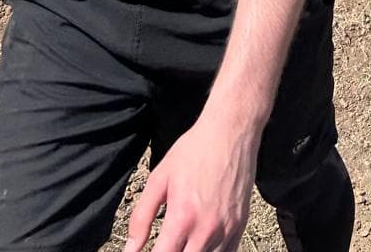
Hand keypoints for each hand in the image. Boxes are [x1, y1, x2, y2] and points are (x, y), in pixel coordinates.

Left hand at [124, 113, 259, 251]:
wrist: (231, 131)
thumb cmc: (195, 150)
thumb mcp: (160, 178)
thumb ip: (141, 216)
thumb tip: (130, 248)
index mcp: (182, 218)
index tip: (153, 250)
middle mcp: (205, 229)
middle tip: (168, 242)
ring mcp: (226, 229)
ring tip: (184, 241)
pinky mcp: (240, 225)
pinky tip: (201, 243)